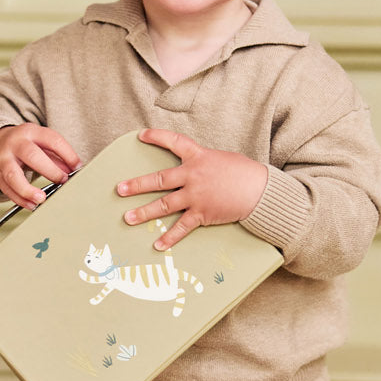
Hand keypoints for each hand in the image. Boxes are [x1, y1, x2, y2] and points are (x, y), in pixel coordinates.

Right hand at [0, 124, 80, 209]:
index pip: (52, 140)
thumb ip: (56, 156)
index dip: (68, 154)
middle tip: (61, 181)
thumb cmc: (22, 144)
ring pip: (13, 175)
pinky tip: (31, 204)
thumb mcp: (40, 143)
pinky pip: (7, 189)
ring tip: (41, 199)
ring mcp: (3, 159)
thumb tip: (72, 170)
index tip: (77, 167)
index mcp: (30, 132)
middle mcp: (15, 144)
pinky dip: (20, 199)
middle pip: (31, 155)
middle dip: (50, 170)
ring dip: (28, 189)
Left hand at [117, 129, 267, 248]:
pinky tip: (157, 245)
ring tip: (128, 218)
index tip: (141, 135)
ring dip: (144, 212)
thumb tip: (193, 170)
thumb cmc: (244, 173)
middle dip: (137, 185)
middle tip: (120, 190)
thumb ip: (204, 164)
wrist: (260, 191)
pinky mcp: (202, 213)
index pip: (174, 142)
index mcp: (198, 156)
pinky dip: (169, 237)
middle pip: (159, 180)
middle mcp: (193, 175)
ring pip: (164, 205)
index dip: (157, 137)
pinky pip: (181, 227)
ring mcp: (196, 196)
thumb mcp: (222, 159)